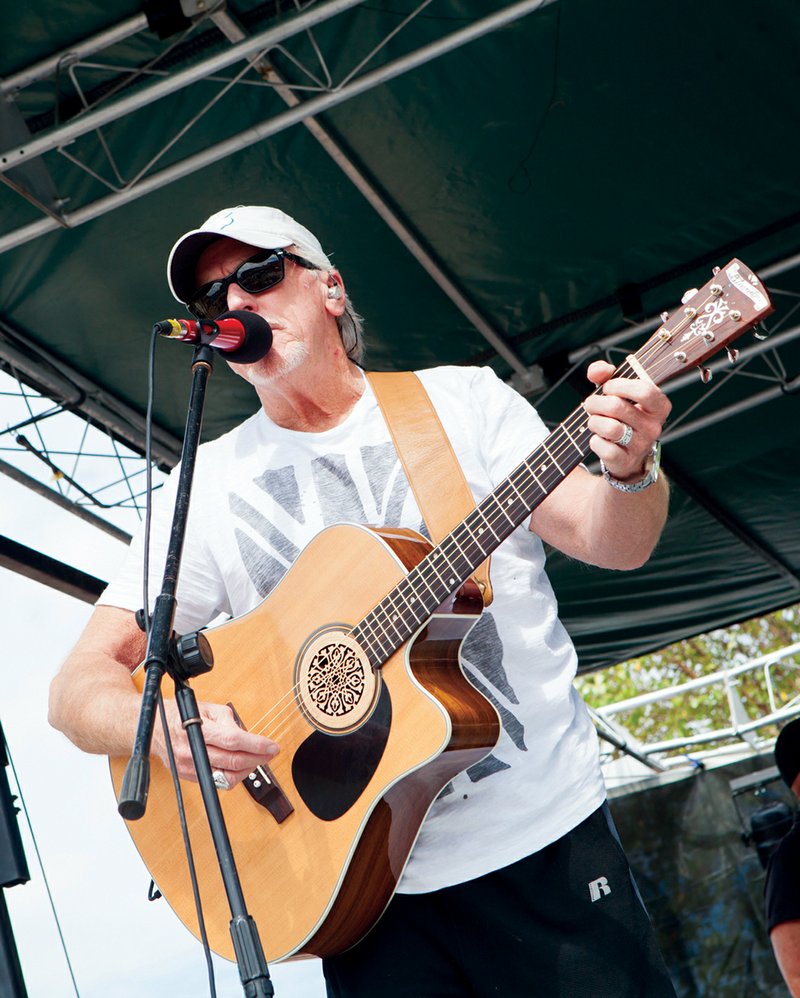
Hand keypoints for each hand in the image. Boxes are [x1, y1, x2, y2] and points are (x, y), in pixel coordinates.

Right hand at [155, 699, 278, 788]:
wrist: (156, 728)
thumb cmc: (182, 714)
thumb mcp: (208, 708)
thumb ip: (229, 722)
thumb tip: (248, 737)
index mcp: (198, 730)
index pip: (234, 741)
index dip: (256, 745)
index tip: (272, 746)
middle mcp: (192, 751)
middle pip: (233, 761)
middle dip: (258, 758)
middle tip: (270, 753)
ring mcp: (190, 767)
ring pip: (228, 777)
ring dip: (248, 770)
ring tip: (257, 760)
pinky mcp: (189, 777)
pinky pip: (218, 782)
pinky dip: (234, 775)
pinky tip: (241, 766)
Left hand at [583, 360, 670, 480]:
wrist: (625, 454)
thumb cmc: (621, 416)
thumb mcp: (616, 391)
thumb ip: (605, 374)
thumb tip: (598, 371)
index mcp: (659, 406)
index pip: (644, 390)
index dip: (619, 385)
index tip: (607, 387)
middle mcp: (654, 426)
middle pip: (617, 407)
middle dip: (596, 402)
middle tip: (591, 404)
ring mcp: (641, 445)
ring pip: (611, 428)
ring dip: (594, 421)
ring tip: (594, 421)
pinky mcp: (626, 461)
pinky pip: (606, 449)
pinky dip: (595, 442)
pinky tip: (598, 439)